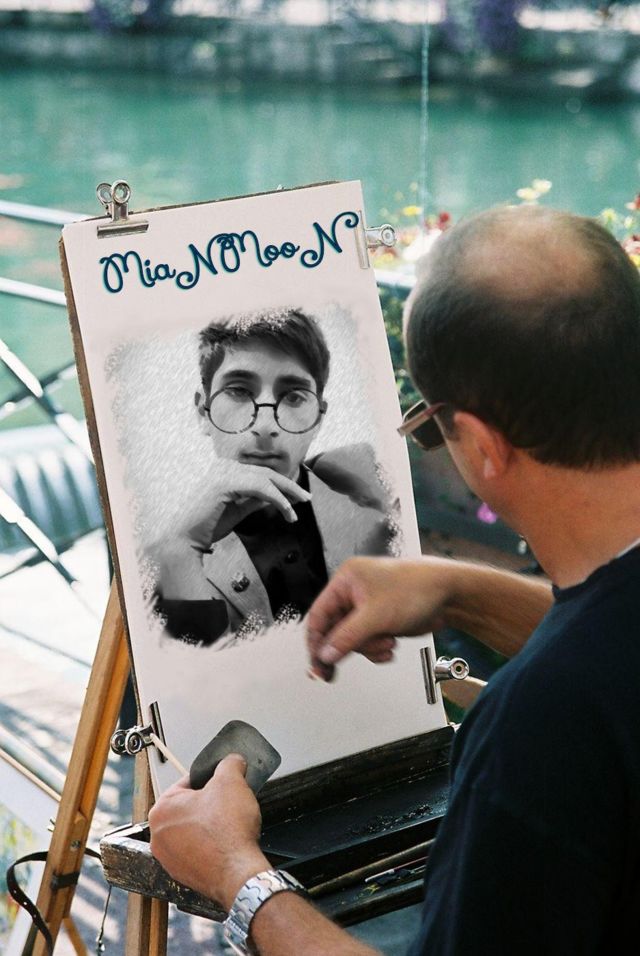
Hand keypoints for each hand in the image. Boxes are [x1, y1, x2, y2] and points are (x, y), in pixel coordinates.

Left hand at [148, 754, 268, 907]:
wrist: (238, 873)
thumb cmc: (228, 833)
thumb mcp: (232, 781)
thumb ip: (229, 764)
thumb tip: (232, 761)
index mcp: (161, 809)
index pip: (187, 783)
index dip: (210, 781)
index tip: (222, 785)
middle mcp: (158, 836)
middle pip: (188, 808)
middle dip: (208, 804)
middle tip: (227, 805)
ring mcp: (169, 859)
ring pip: (191, 831)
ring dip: (208, 826)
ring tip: (227, 825)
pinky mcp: (182, 875)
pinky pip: (196, 851)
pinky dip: (209, 846)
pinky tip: (225, 844)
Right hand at [179, 459, 311, 548]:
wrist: (186, 538)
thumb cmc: (209, 526)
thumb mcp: (238, 510)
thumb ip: (255, 501)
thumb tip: (275, 498)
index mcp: (225, 469)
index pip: (260, 473)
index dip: (282, 484)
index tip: (298, 496)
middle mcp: (224, 465)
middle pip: (266, 473)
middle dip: (289, 486)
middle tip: (306, 498)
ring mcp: (224, 472)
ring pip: (266, 479)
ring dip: (286, 494)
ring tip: (298, 508)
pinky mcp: (225, 483)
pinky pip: (260, 488)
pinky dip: (277, 499)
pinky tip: (287, 511)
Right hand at [306, 556, 452, 679]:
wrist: (448, 594)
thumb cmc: (417, 588)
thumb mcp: (376, 616)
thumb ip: (347, 637)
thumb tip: (325, 655)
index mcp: (346, 580)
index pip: (318, 614)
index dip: (316, 641)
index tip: (317, 664)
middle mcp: (353, 592)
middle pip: (335, 631)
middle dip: (349, 646)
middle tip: (336, 670)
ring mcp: (367, 607)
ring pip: (352, 640)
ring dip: (369, 647)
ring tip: (387, 643)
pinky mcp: (380, 620)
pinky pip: (368, 642)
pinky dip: (377, 648)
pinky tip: (390, 645)